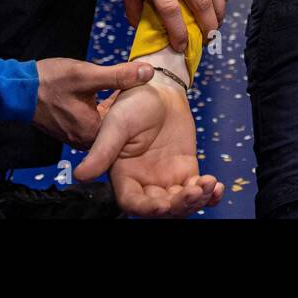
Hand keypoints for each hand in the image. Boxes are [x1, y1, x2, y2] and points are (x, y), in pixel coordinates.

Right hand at [32, 58, 153, 148]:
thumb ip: (119, 75)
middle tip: (130, 86)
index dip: (133, 103)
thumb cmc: (49, 81)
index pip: (125, 123)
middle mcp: (83, 140)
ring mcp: (73, 136)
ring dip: (109, 107)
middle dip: (122, 106)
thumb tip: (148, 72)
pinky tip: (97, 94)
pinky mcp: (66, 130)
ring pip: (102, 122)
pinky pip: (89, 121)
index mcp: (92, 132)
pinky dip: (96, 109)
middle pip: (114, 125)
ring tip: (115, 88)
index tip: (140, 88)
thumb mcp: (87, 74)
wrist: (16, 88)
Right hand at [75, 66, 223, 217]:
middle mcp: (144, 182)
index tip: (162, 206)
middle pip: (161, 208)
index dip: (146, 209)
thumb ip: (102, 151)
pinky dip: (209, 194)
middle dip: (179, 205)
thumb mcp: (116, 124)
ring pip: (180, 204)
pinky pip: (197, 190)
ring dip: (196, 200)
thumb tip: (80, 175)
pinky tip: (217, 187)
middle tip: (194, 190)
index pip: (132, 203)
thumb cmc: (132, 102)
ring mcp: (166, 178)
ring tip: (207, 185)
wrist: (160, 88)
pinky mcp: (185, 170)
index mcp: (124, 175)